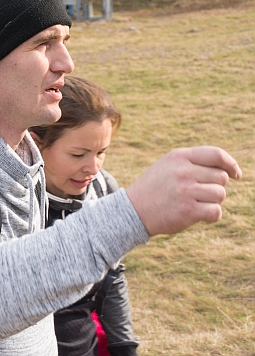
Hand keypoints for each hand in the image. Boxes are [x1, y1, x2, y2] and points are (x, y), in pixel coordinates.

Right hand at [126, 146, 241, 235]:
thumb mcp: (169, 166)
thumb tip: (229, 170)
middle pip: (221, 177)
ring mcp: (185, 190)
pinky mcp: (188, 210)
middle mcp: (182, 171)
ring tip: (194, 202)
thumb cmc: (155, 188)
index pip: (216, 154)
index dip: (230, 164)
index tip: (236, 174)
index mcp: (178, 157)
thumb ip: (194, 162)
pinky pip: (216, 211)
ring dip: (212, 201)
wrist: (132, 210)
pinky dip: (211, 215)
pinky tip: (197, 214)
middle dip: (215, 186)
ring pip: (220, 194)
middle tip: (197, 193)